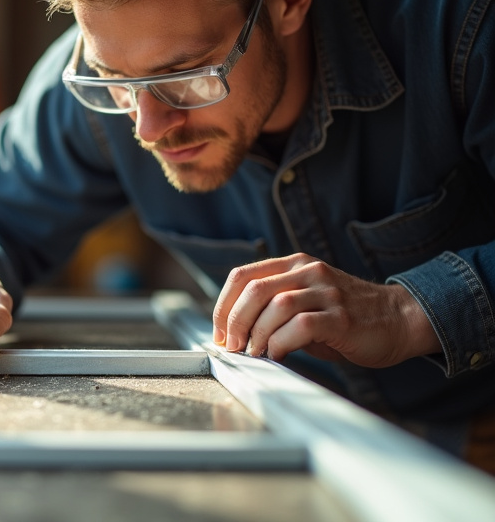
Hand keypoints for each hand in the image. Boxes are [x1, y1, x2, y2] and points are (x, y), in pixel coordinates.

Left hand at [212, 253, 440, 367]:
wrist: (401, 319)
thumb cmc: (346, 318)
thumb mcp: (305, 305)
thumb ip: (273, 311)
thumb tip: (235, 336)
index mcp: (294, 265)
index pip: (242, 276)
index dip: (222, 306)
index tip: (218, 333)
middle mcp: (308, 272)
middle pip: (253, 289)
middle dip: (234, 322)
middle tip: (232, 346)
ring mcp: (327, 292)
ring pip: (275, 306)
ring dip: (257, 334)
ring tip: (254, 353)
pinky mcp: (342, 316)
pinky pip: (301, 325)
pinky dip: (281, 343)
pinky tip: (278, 354)